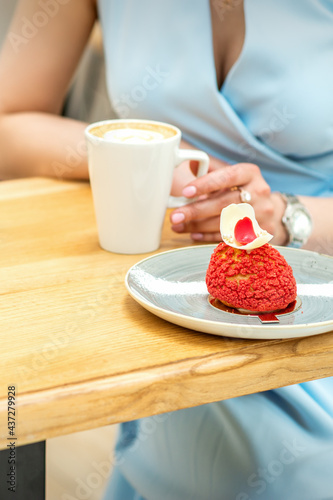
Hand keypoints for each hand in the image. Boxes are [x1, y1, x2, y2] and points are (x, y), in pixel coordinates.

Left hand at [170, 159, 287, 244]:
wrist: (270, 211)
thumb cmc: (242, 189)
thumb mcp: (231, 174)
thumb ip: (211, 169)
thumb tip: (190, 162)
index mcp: (250, 174)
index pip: (227, 176)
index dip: (206, 184)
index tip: (185, 191)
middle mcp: (259, 193)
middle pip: (224, 204)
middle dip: (196, 211)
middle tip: (175, 216)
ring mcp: (261, 215)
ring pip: (225, 223)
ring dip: (198, 226)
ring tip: (178, 226)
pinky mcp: (258, 234)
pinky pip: (230, 237)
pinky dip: (208, 236)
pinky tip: (194, 233)